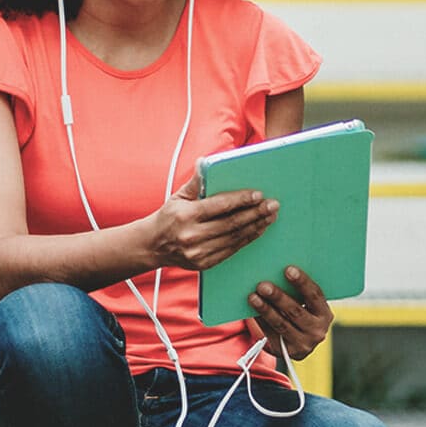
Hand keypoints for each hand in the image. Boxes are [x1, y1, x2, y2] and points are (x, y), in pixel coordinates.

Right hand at [148, 173, 278, 271]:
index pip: (219, 206)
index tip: (258, 194)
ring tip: (270, 216)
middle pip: (231, 223)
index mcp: (185, 215)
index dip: (241, 200)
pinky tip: (258, 230)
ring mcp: (198, 252)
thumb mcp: (178, 196)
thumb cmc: (168, 217)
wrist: (152, 245)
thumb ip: (195, 182)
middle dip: (255, 213)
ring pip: (234, 238)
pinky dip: (247, 239)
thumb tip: (205, 162)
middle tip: (273, 205)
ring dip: (256, 227)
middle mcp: (192, 235)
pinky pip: (231, 250)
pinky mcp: (204, 264)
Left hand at [248, 266, 332, 359]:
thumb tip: (275, 271)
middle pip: (296, 311)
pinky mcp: (286, 352)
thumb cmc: (301, 312)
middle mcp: (317, 331)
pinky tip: (251, 311)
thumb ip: (298, 292)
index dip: (302, 282)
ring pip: (281, 324)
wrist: (299, 342)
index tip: (288, 269)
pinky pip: (271, 334)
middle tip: (263, 285)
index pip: (315, 295)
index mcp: (325, 314)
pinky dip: (261, 321)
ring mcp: (303, 344)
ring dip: (265, 309)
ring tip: (252, 297)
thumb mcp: (307, 305)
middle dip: (278, 297)